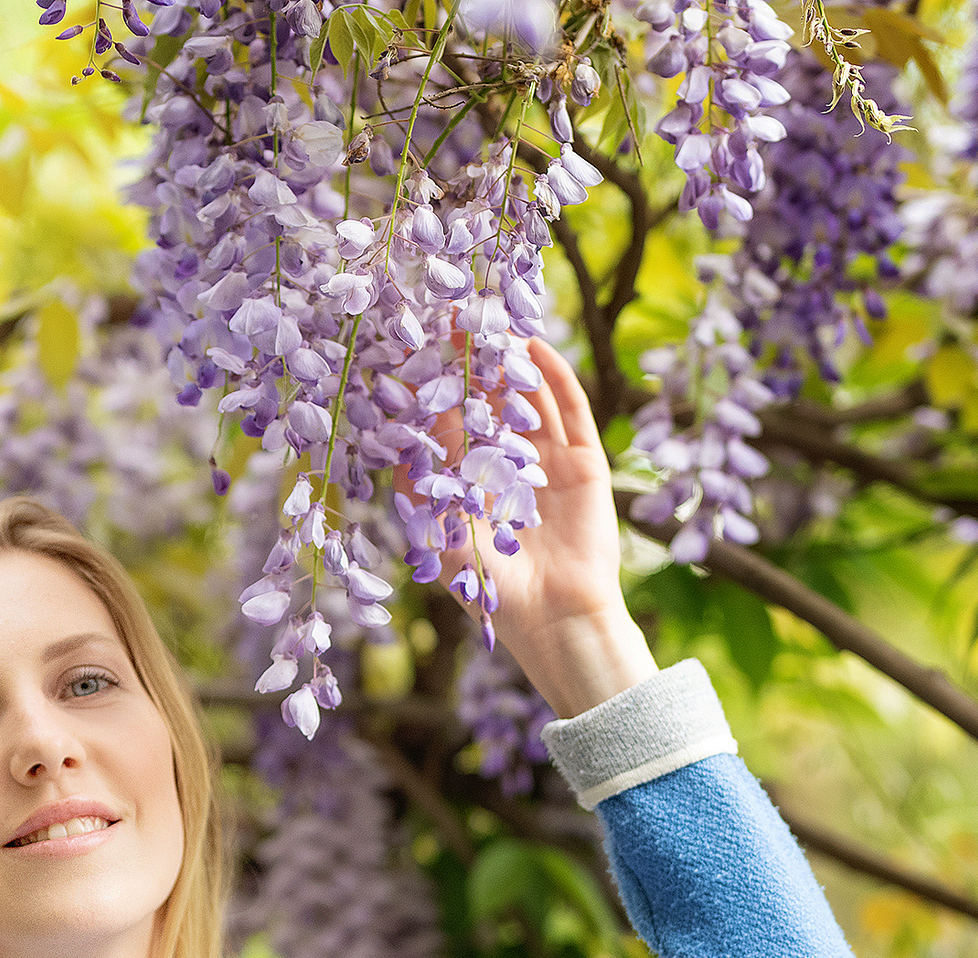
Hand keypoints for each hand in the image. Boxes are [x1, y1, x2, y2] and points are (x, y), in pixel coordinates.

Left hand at [445, 337, 655, 718]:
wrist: (554, 619)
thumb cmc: (492, 590)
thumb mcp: (439, 536)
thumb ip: (420, 490)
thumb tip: (393, 440)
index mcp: (472, 484)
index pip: (451, 423)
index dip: (436, 388)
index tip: (413, 350)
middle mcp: (507, 468)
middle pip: (490, 401)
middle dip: (472, 363)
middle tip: (450, 319)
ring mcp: (548, 462)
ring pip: (528, 398)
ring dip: (510, 360)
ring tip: (488, 321)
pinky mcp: (584, 462)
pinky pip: (570, 409)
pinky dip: (554, 376)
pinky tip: (534, 345)